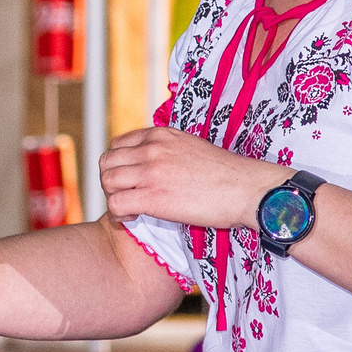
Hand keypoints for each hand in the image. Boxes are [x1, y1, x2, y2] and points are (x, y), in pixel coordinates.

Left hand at [98, 127, 277, 227]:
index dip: (118, 165)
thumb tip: (155, 166)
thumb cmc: (225, 174)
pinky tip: (135, 216)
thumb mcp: (191, 147)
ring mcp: (151, 171)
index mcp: (160, 135)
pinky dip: (119, 213)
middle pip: (106, 162)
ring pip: (107, 182)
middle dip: (111, 182)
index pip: (117, 145)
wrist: (246, 188)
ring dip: (113, 197)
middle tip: (127, 196)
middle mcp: (151, 149)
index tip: (130, 180)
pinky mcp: (153, 196)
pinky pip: (115, 203)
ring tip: (131, 207)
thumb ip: (168, 151)